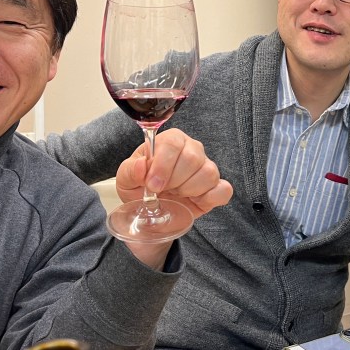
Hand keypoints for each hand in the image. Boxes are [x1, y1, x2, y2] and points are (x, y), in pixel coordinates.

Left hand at [115, 129, 232, 265]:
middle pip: (192, 158)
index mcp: (170, 141)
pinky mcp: (216, 188)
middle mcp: (192, 150)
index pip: (173, 143)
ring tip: (177, 194)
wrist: (149, 207)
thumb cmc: (139, 186)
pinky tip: (194, 201)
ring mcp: (206, 168)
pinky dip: (210, 198)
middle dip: (174, 180)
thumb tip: (141, 165)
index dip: (163, 165)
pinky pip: (223, 190)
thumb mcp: (125, 179)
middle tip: (163, 190)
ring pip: (208, 173)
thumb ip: (130, 170)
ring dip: (189, 190)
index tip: (152, 185)